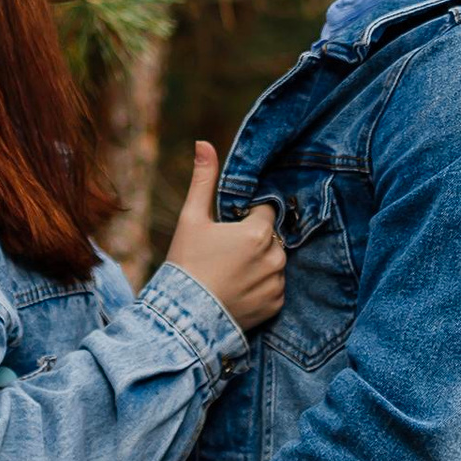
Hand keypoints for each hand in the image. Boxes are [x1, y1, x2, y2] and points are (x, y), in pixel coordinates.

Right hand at [165, 140, 285, 331]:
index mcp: (258, 232)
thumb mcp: (191, 218)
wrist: (184, 318)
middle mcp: (275, 257)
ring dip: (259, 263)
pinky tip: (238, 290)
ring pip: (273, 262)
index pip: (265, 211)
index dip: (246, 217)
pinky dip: (260, 287)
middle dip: (253, 240)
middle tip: (225, 253)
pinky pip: (274, 288)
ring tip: (230, 273)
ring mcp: (276, 284)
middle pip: (270, 237)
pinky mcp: (275, 306)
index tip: (228, 229)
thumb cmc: (186, 264)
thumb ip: (204, 179)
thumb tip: (204, 142)